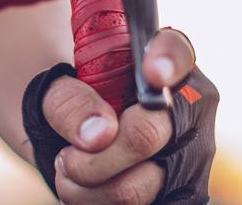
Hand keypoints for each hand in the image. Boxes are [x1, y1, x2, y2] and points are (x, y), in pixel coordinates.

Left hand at [41, 29, 195, 203]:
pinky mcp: (175, 190)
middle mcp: (186, 108)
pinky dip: (93, 200)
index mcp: (159, 62)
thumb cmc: (72, 101)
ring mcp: (187, 155)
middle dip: (94, 154)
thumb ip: (69, 100)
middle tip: (67, 154)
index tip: (152, 73)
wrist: (74, 137)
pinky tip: (82, 185)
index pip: (176, 51)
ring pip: (135, 186)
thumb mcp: (54, 88)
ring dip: (85, 182)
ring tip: (68, 165)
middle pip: (148, 133)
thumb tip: (99, 134)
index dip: (169, 59)